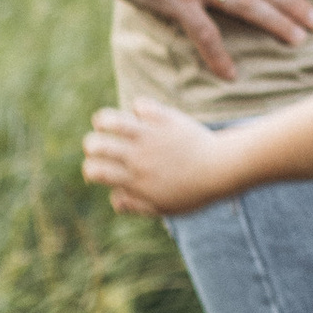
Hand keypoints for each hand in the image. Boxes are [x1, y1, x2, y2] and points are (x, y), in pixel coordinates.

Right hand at [84, 98, 230, 217]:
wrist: (221, 170)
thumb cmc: (194, 191)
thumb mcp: (164, 207)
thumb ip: (136, 204)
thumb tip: (114, 198)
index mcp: (133, 180)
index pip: (94, 170)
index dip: (91, 168)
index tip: (102, 167)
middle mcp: (136, 157)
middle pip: (94, 144)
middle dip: (92, 144)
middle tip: (104, 145)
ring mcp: (149, 136)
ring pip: (109, 120)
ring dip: (106, 120)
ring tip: (113, 123)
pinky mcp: (163, 119)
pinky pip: (140, 104)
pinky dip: (139, 107)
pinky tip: (145, 113)